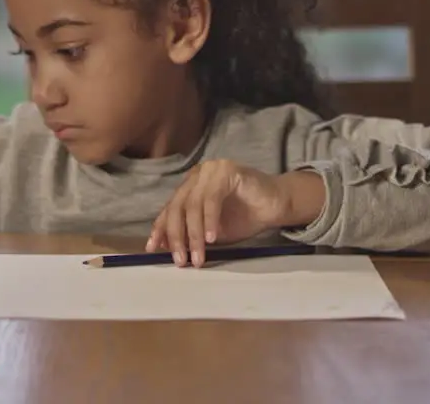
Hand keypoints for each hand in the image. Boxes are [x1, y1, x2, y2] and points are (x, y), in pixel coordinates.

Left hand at [146, 160, 323, 266]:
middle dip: (176, 236)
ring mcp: (211, 170)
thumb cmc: (244, 217)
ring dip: (194, 234)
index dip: (161, 229)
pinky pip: (212, 198)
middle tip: (180, 260)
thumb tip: (163, 246)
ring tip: (198, 257)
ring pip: (193, 205)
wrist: (276, 205)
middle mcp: (197, 175)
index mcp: (190, 186)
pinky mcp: (227, 171)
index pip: (170, 208)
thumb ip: (189, 233)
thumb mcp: (210, 231)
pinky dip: (210, 221)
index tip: (154, 249)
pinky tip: (213, 239)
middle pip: (178, 206)